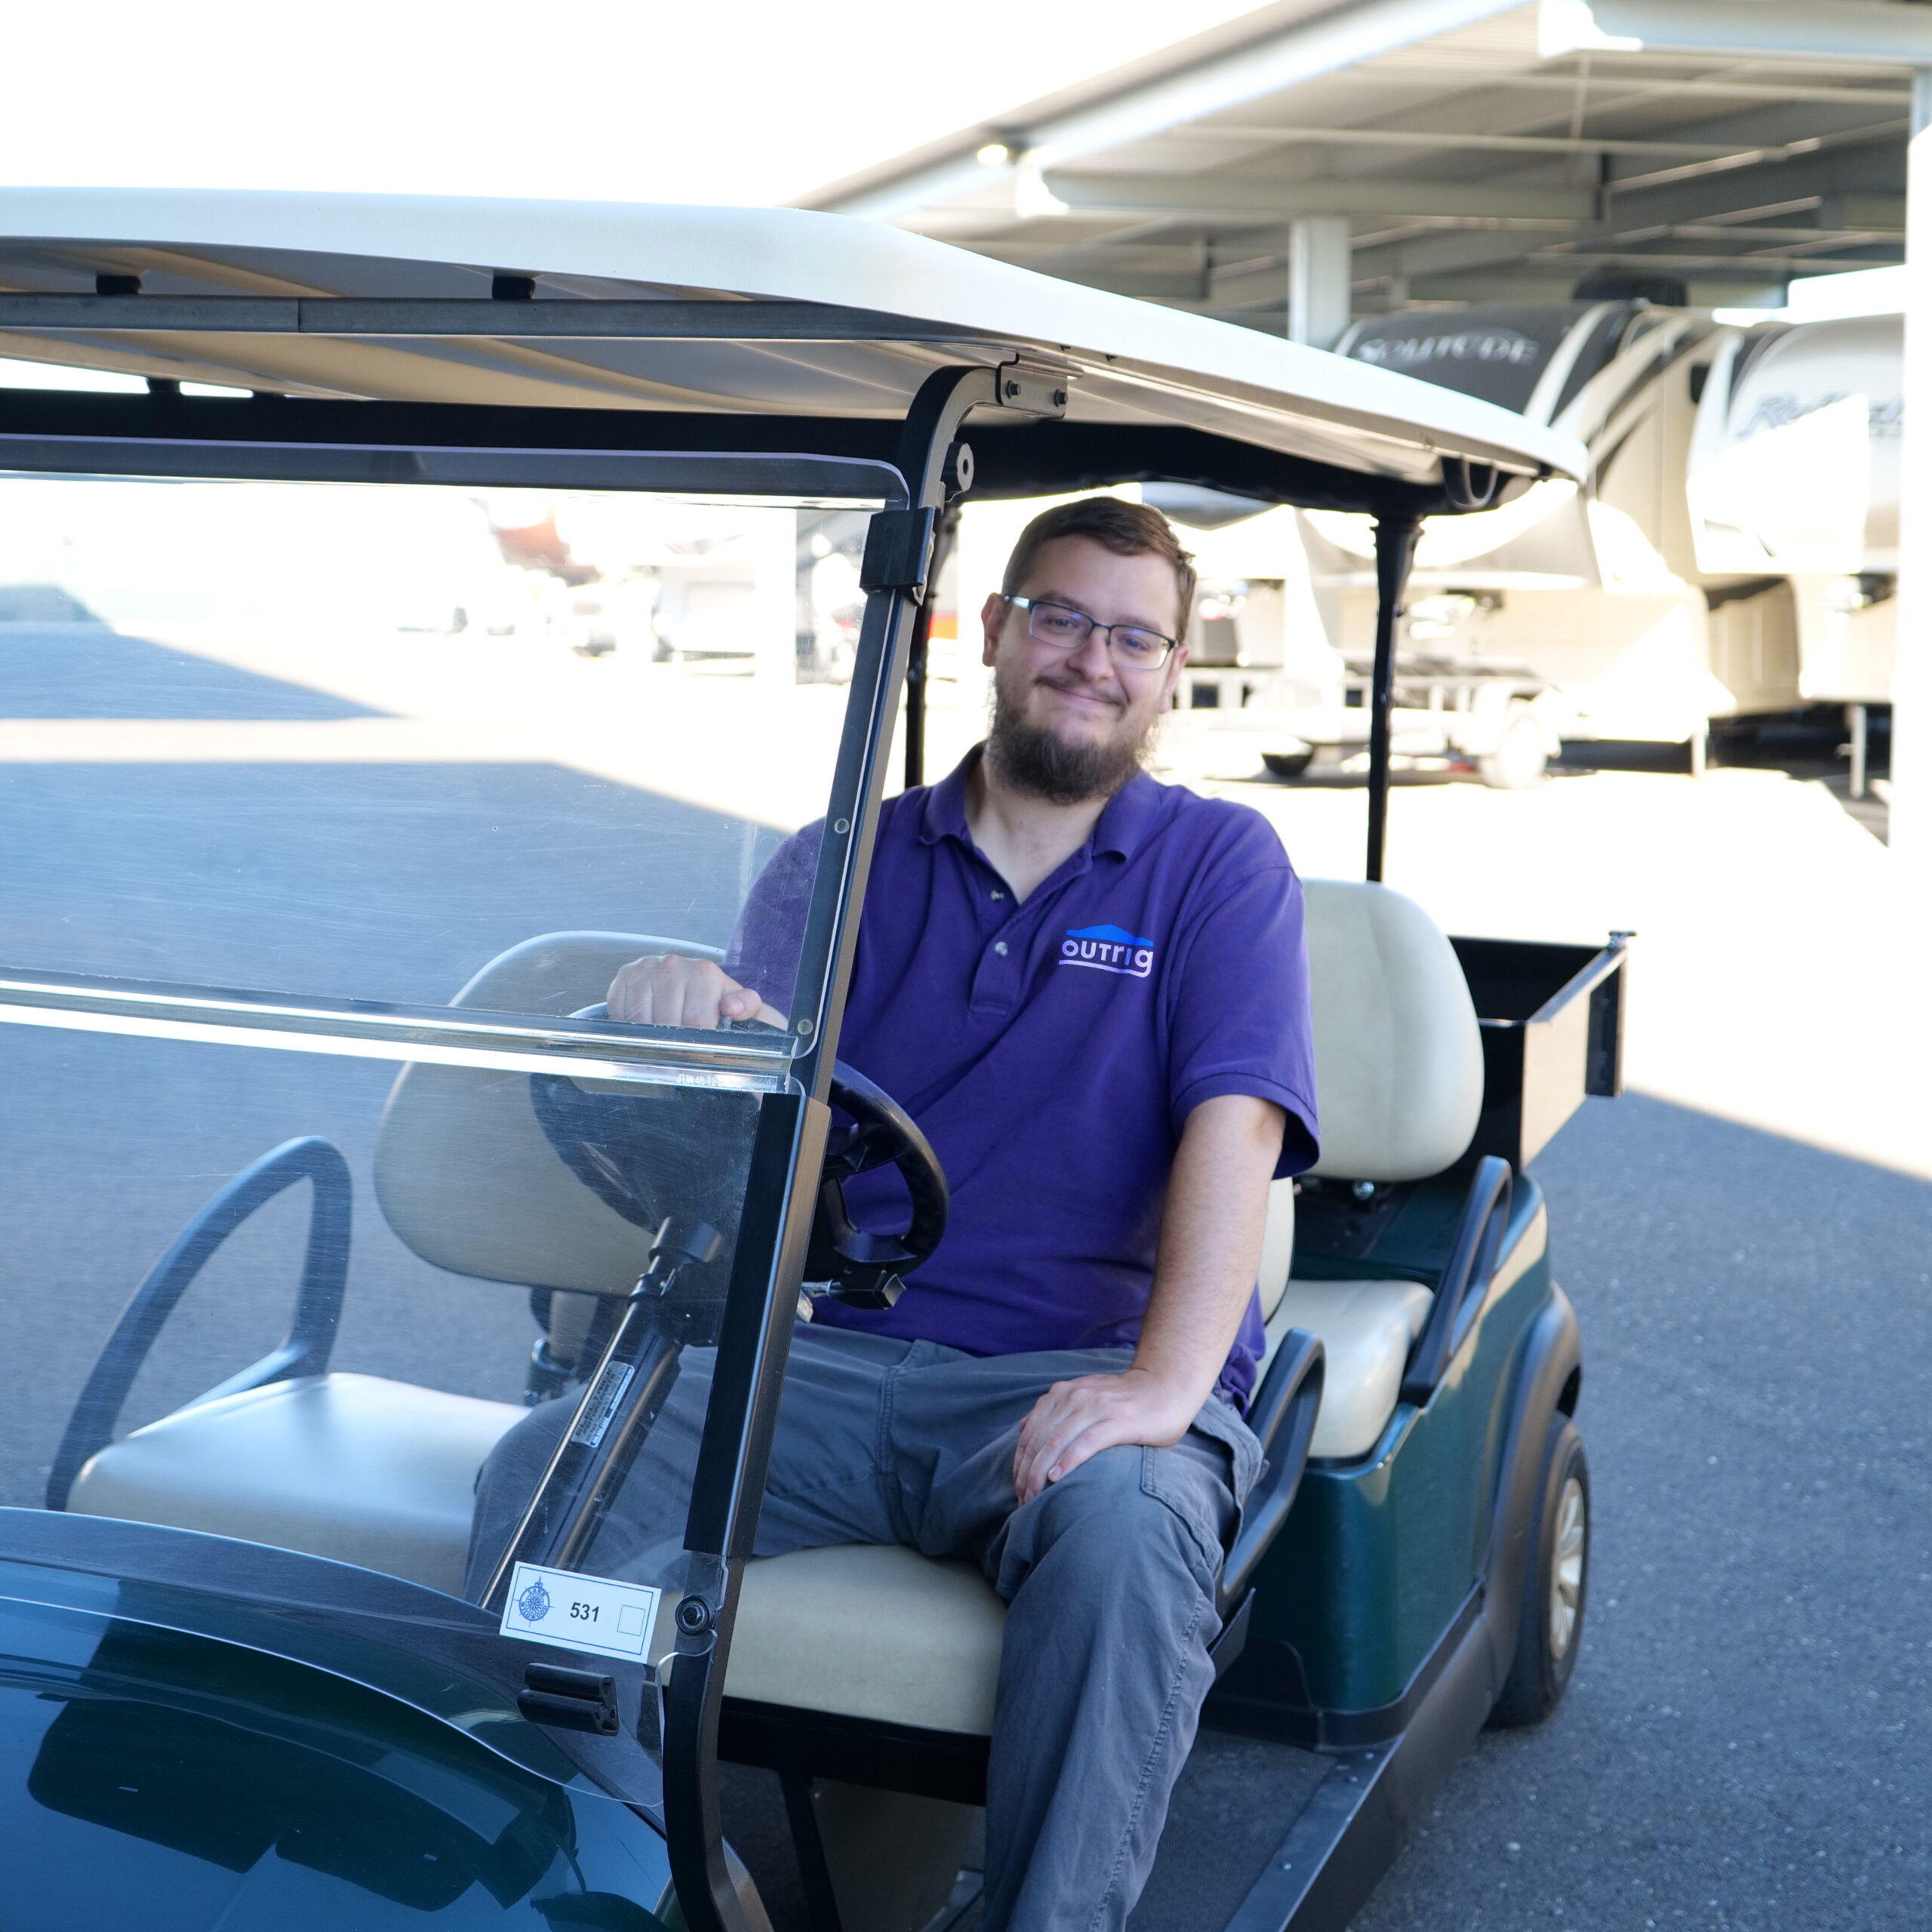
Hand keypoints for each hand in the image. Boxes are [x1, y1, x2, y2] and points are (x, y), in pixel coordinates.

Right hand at [606, 954, 778, 1028]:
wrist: (697, 988)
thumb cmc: (717, 1002)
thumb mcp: (743, 1005)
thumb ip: (746, 1005)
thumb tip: (733, 1007)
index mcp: (703, 971)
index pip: (695, 1021)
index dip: (697, 1043)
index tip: (700, 1048)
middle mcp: (672, 964)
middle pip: (666, 1022)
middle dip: (674, 1040)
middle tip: (682, 1042)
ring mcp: (645, 968)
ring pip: (641, 1020)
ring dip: (652, 1035)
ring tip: (666, 1033)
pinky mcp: (624, 976)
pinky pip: (620, 1012)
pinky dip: (631, 1026)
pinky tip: (647, 1024)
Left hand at [1011, 1367, 1201, 1505]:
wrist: (1166, 1388)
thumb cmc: (1125, 1401)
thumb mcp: (1084, 1397)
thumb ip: (1056, 1410)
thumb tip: (1024, 1427)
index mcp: (1063, 1393)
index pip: (1029, 1432)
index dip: (1019, 1463)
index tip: (1017, 1489)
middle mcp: (1075, 1396)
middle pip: (1039, 1440)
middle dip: (1026, 1473)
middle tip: (1022, 1500)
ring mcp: (1096, 1407)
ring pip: (1056, 1442)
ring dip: (1040, 1474)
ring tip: (1034, 1498)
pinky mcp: (1119, 1421)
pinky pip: (1086, 1443)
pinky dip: (1067, 1461)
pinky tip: (1057, 1478)